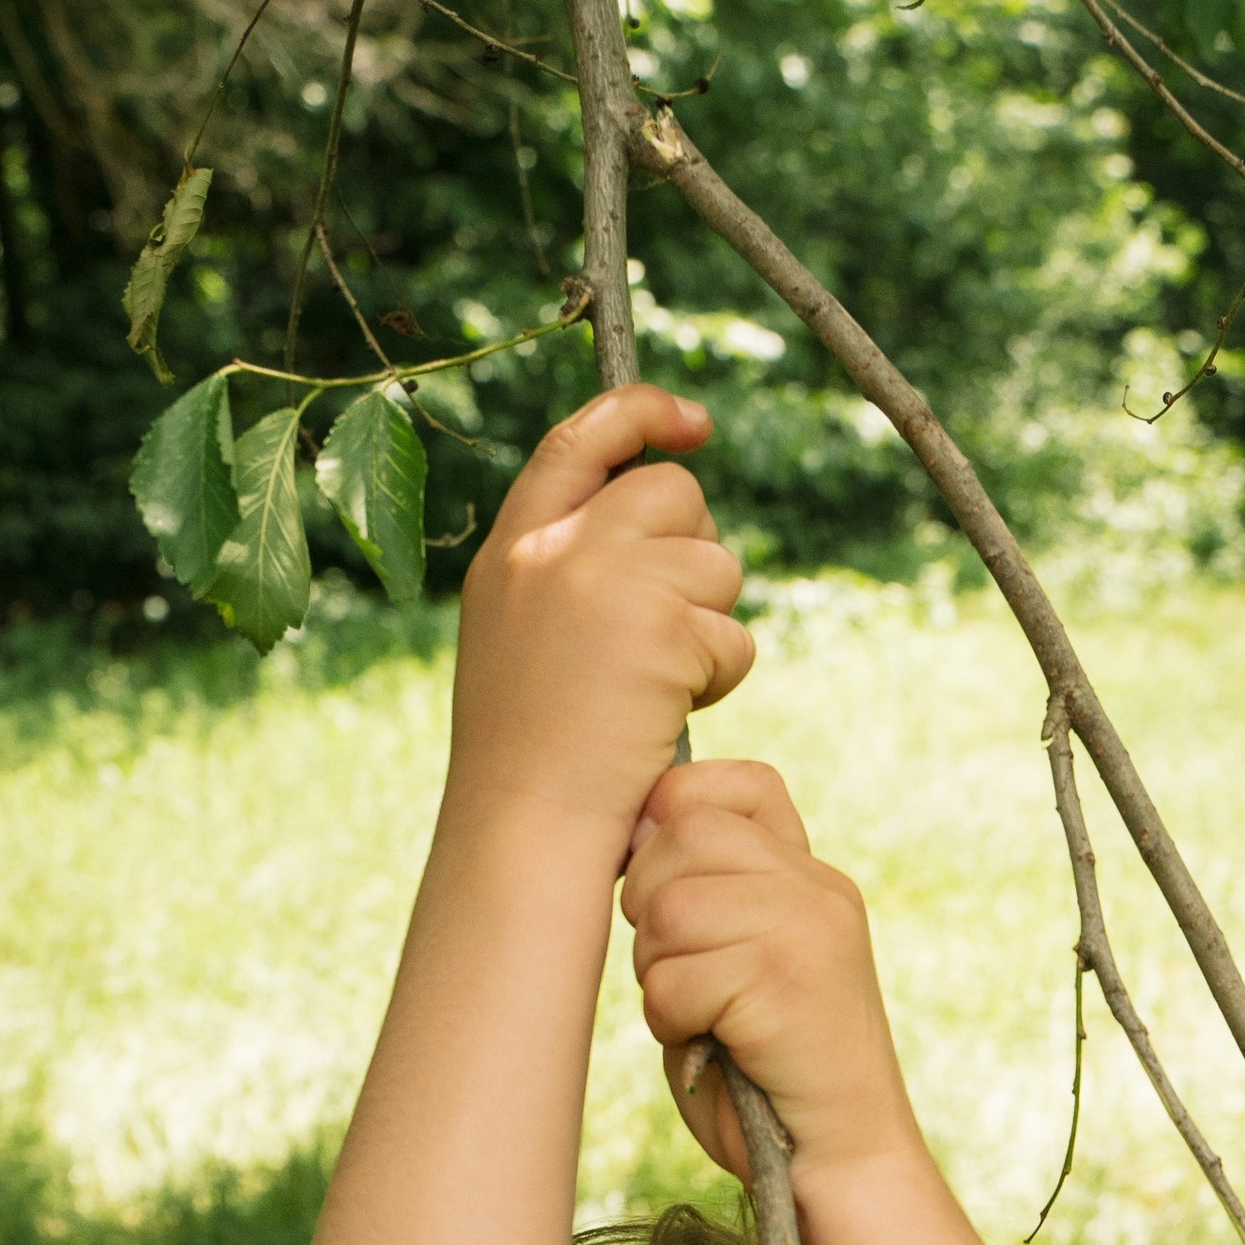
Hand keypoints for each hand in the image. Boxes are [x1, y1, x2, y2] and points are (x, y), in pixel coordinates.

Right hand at [445, 384, 753, 858]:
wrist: (524, 830)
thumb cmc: (528, 760)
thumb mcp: (521, 640)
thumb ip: (569, 571)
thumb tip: (662, 523)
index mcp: (512, 550)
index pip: (580, 441)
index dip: (642, 415)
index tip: (693, 423)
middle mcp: (554, 549)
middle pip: (672, 494)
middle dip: (695, 555)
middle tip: (670, 633)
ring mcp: (605, 582)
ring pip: (714, 564)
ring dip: (709, 627)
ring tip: (655, 691)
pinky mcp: (659, 628)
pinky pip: (731, 634)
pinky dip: (718, 679)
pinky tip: (667, 716)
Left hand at [620, 759, 921, 1187]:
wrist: (838, 1160)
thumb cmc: (765, 1073)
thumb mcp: (736, 963)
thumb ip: (699, 898)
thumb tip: (633, 831)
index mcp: (808, 875)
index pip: (734, 786)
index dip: (676, 820)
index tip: (669, 892)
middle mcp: (816, 886)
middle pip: (681, 836)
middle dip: (649, 909)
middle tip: (680, 974)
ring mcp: (808, 928)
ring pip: (669, 910)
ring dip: (658, 975)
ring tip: (699, 1016)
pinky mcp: (786, 981)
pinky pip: (675, 979)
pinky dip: (672, 1023)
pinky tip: (711, 1046)